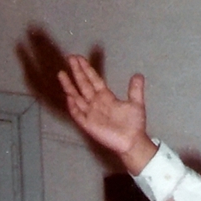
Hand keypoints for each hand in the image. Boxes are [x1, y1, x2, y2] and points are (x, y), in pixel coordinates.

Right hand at [58, 55, 156, 173]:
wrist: (133, 142)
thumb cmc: (134, 125)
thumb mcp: (136, 104)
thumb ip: (135, 90)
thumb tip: (138, 75)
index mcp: (106, 97)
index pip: (93, 80)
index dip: (87, 69)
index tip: (79, 58)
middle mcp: (96, 103)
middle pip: (84, 84)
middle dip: (77, 72)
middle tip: (70, 57)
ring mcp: (91, 113)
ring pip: (77, 97)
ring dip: (69, 86)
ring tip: (61, 73)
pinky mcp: (89, 125)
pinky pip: (78, 114)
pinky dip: (73, 106)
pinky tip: (69, 97)